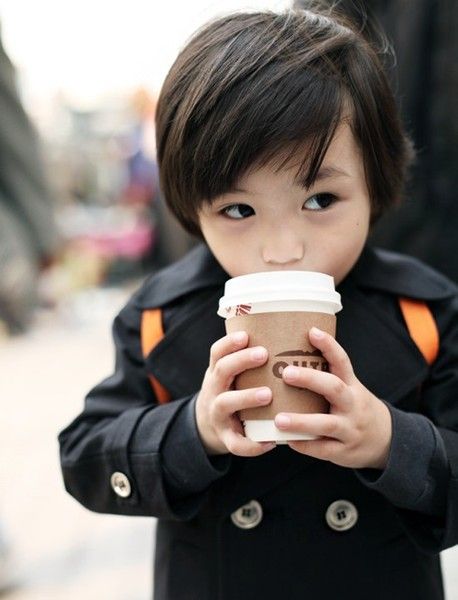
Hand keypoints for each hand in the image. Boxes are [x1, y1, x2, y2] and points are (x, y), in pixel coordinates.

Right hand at [195, 331, 275, 456]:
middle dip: (241, 361)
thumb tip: (290, 335)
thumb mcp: (231, 375)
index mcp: (218, 372)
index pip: (218, 352)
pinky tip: (270, 442)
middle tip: (264, 355)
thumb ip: (250, 361)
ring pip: (226, 403)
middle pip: (222, 371)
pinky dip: (251, 445)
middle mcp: (214, 390)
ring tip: (268, 394)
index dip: (229, 343)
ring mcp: (217, 414)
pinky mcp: (225, 437)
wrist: (207, 426)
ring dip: (246, 397)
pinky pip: (235, 443)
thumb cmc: (232, 392)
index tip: (246, 335)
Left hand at [274, 327, 391, 469]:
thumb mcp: (349, 388)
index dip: (329, 345)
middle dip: (310, 379)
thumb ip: (325, 375)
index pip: (342, 361)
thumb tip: (287, 354)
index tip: (312, 331)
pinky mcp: (345, 451)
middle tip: (287, 373)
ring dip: (302, 422)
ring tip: (279, 419)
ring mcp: (350, 429)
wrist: (385, 440)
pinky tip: (286, 440)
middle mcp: (353, 404)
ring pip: (327, 424)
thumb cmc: (354, 407)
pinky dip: (305, 445)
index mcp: (351, 385)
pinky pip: (324, 449)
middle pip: (334, 388)